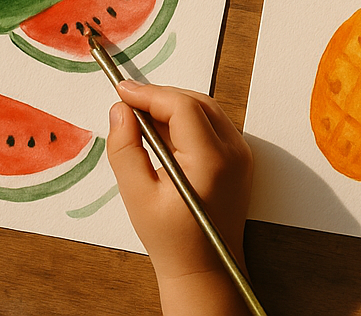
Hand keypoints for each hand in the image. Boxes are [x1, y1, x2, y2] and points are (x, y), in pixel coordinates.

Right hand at [106, 82, 252, 315]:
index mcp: (211, 160)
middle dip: (161, 97)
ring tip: (141, 114)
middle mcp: (233, 151)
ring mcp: (241, 154)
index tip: (122, 91)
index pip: (182, 107)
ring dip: (174, 105)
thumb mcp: (138, 197)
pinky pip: (213, 124)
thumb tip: (120, 110)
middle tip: (128, 101)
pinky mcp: (240, 158)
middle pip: (197, 103)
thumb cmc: (170, 240)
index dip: (150, 94)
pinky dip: (187, 119)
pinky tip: (163, 130)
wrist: (206, 270)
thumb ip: (125, 150)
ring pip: (206, 110)